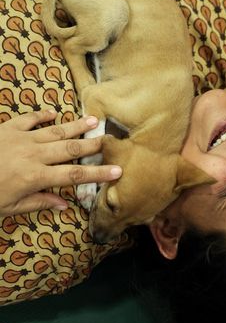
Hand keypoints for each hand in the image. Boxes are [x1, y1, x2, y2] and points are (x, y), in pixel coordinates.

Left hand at [0, 110, 122, 216]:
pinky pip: (30, 119)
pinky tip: (53, 114)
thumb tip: (64, 204)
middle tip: (110, 140)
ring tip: (93, 120)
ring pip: (56, 130)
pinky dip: (43, 115)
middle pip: (70, 149)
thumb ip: (38, 203)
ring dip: (76, 126)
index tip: (117, 171)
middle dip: (92, 145)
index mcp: (35, 177)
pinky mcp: (7, 128)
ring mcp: (21, 138)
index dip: (98, 174)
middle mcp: (33, 155)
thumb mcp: (8, 208)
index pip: (74, 176)